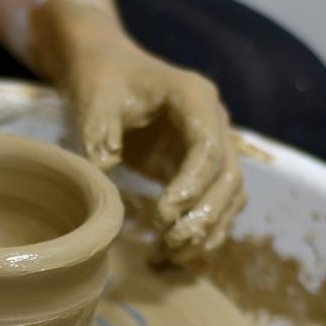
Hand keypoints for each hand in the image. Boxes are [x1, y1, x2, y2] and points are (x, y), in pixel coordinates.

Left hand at [67, 39, 244, 265]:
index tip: (162, 215)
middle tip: (171, 241)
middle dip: (204, 213)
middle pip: (229, 175)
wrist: (109, 71)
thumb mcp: (95, 100)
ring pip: (230, 193)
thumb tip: (105, 171)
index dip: (191, 185)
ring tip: (172, 254)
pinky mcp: (201, 165)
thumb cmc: (102, 82)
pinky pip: (216, 201)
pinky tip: (176, 254)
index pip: (208, 147)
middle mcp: (214, 119)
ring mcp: (213, 142)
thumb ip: (100, 131)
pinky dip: (202, 228)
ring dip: (208, 227)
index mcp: (193, 96)